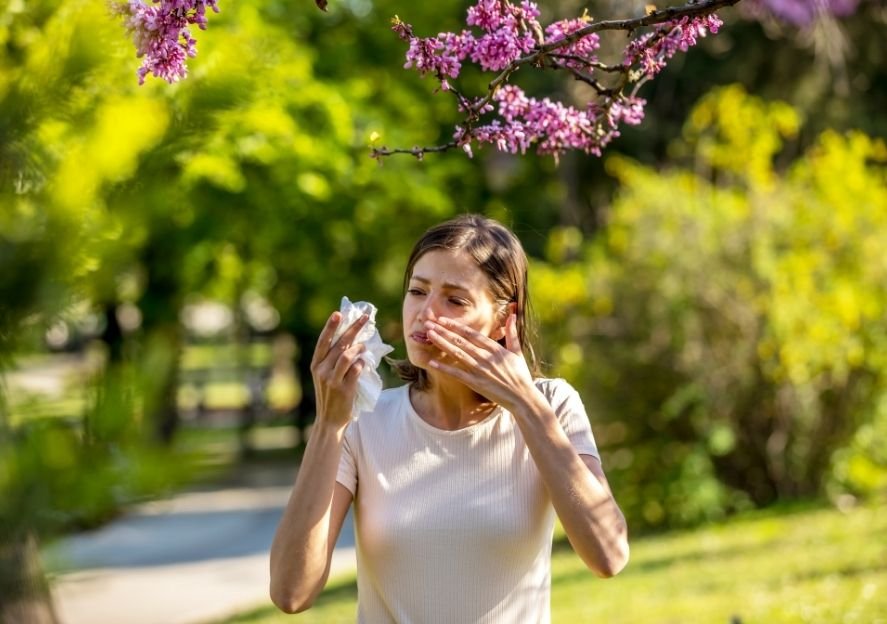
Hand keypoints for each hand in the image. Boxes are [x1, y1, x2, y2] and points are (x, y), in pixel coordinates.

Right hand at [310, 310, 368, 428]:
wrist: (329, 421)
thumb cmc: (330, 396)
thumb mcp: (325, 376)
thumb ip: (333, 360)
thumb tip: (351, 340)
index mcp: (315, 365)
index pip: (323, 341)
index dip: (330, 326)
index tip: (339, 313)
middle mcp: (321, 370)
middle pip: (339, 344)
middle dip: (353, 329)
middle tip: (365, 318)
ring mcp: (332, 380)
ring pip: (347, 356)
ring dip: (359, 348)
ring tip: (364, 346)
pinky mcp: (344, 389)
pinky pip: (356, 370)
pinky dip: (361, 363)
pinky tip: (364, 363)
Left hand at [425, 313, 536, 412]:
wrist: (522, 398)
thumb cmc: (520, 375)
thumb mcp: (517, 352)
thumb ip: (512, 333)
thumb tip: (513, 315)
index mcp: (495, 349)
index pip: (472, 334)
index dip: (456, 326)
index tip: (443, 319)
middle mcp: (486, 358)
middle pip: (461, 341)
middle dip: (444, 331)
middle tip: (429, 323)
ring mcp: (480, 371)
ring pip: (458, 354)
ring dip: (442, 344)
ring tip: (429, 335)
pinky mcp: (476, 384)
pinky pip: (457, 374)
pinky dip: (444, 368)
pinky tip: (432, 362)